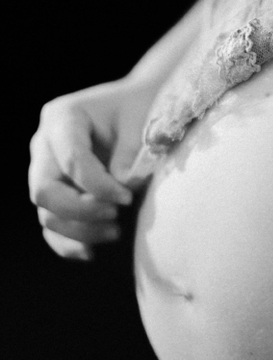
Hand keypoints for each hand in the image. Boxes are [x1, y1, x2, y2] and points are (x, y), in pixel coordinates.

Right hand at [29, 79, 153, 260]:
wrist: (137, 106)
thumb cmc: (140, 108)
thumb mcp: (140, 122)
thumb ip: (129, 154)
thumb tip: (120, 188)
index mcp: (62, 116)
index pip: (71, 160)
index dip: (98, 186)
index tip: (128, 197)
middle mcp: (44, 144)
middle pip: (45, 190)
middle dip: (81, 210)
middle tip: (116, 214)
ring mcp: (45, 169)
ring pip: (47, 213)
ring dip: (79, 230)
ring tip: (116, 231)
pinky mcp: (55, 192)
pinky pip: (50, 226)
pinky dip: (67, 243)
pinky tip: (91, 252)